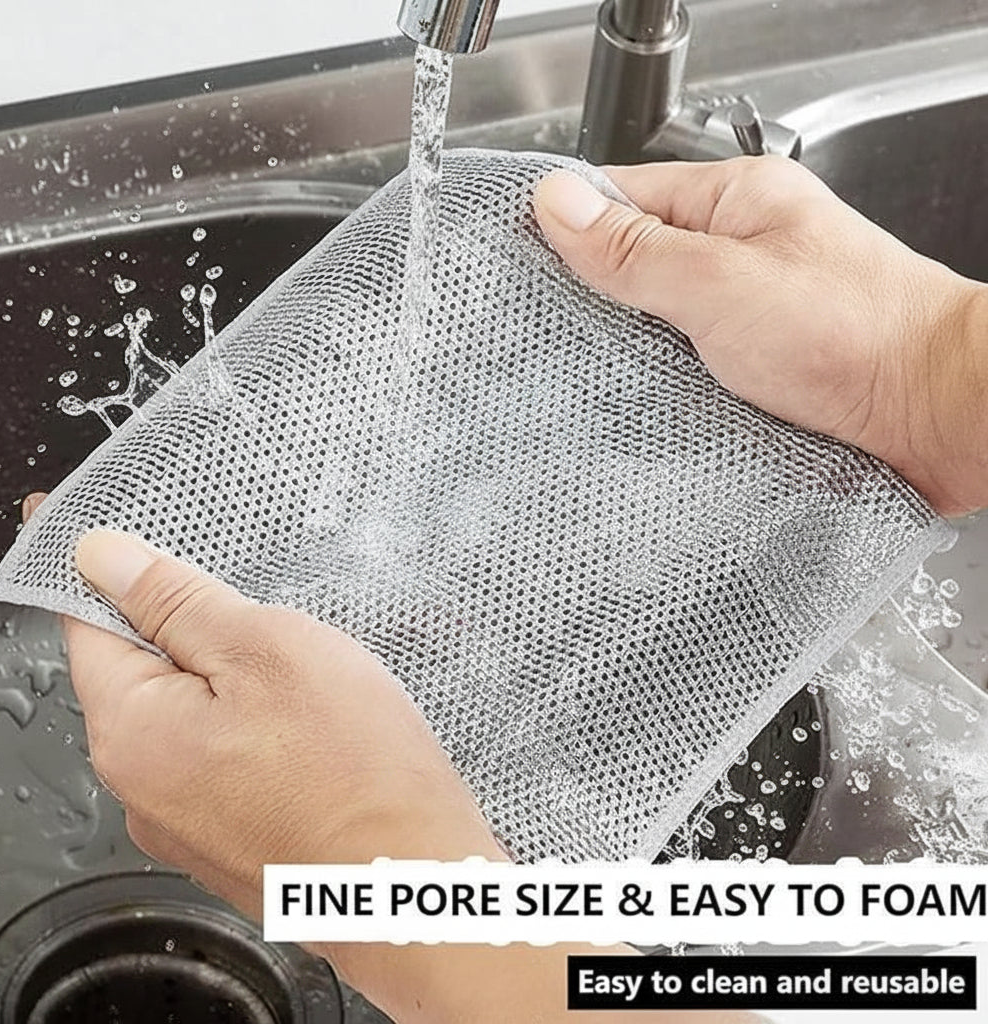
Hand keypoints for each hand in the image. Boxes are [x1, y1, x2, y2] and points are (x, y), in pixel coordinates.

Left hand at [22, 497, 767, 1023]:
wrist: (415, 886)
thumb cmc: (354, 765)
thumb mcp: (267, 649)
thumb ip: (176, 601)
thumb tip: (99, 557)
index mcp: (130, 732)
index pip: (88, 624)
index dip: (111, 570)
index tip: (131, 534)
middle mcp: (138, 787)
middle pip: (143, 671)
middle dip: (195, 630)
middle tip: (268, 617)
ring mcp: (184, 822)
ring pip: (191, 714)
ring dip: (233, 681)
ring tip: (305, 680)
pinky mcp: (229, 837)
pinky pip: (221, 757)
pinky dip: (253, 727)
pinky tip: (313, 727)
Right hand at [534, 157, 987, 516]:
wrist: (939, 415)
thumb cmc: (856, 334)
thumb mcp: (720, 283)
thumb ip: (635, 249)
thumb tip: (559, 205)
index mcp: (737, 202)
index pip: (624, 196)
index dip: (569, 226)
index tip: (523, 261)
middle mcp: (744, 252)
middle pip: (639, 263)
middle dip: (598, 300)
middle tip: (555, 334)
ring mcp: (752, 312)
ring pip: (662, 323)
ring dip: (634, 351)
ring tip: (596, 377)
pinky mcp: (761, 368)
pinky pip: (691, 368)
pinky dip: (666, 386)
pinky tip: (644, 406)